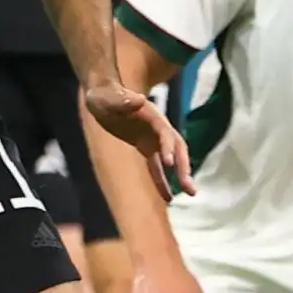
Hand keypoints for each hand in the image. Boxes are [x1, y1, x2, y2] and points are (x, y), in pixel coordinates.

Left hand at [84, 81, 195, 200]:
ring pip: (170, 160)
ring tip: (190, 193)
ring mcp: (152, 138)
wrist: (102, 95)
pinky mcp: (145, 146)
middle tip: (189, 187)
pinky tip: (168, 198)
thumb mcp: (109, 97)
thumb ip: (123, 100)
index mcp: (151, 115)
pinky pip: (156, 166)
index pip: (164, 132)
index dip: (168, 146)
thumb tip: (139, 99)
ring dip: (180, 176)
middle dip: (183, 166)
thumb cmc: (104, 94)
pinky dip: (161, 181)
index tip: (169, 163)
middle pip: (176, 148)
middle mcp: (157, 127)